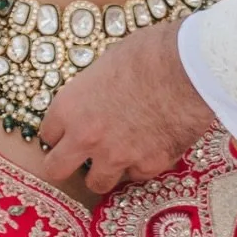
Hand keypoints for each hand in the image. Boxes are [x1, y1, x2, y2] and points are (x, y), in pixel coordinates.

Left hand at [38, 21, 215, 192]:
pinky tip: (151, 147)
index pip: (47, 134)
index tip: (68, 131)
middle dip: (66, 164)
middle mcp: (86, 136)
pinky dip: (141, 165)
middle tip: (80, 156)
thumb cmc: (150, 53)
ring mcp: (116, 156)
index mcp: (70, 106)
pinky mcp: (148, 165)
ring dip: (104, 171)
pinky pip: (137, 176)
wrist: (188, 68)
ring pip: (97, 183)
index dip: (59, 132)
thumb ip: (95, 88)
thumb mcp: (108, 62)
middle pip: (56, 169)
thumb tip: (99, 93)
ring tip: (117, 157)